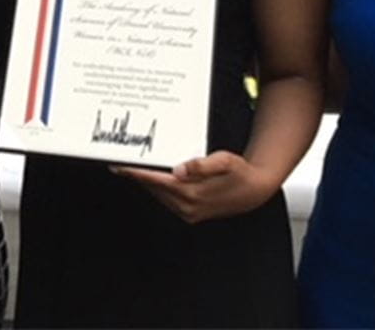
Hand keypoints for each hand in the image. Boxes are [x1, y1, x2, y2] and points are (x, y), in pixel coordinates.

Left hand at [113, 150, 277, 223]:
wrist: (255, 191)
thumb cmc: (240, 173)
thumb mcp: (225, 161)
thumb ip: (201, 165)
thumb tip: (179, 169)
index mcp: (193, 193)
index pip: (157, 181)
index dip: (136, 173)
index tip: (120, 166)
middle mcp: (188, 206)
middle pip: (154, 189)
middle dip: (137, 176)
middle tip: (120, 162)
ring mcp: (188, 212)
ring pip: (159, 195)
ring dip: (147, 183)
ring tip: (132, 168)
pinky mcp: (190, 213)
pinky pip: (167, 199)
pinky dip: (158, 188)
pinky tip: (154, 178)